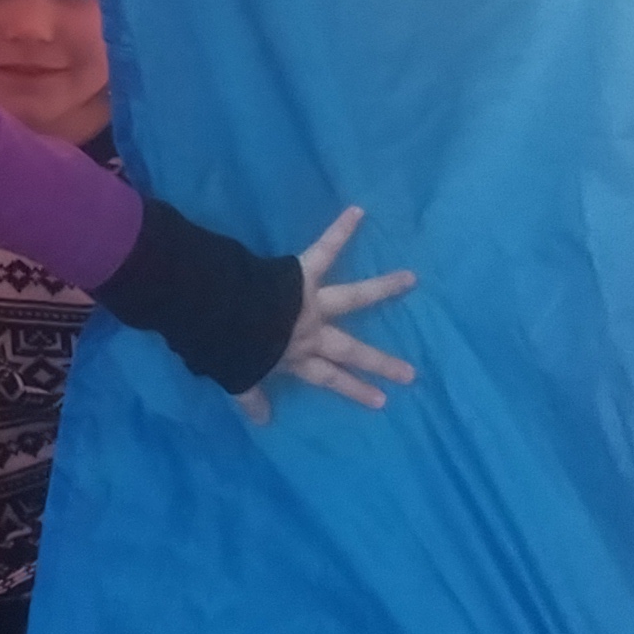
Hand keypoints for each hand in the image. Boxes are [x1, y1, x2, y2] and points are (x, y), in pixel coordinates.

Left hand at [237, 205, 416, 424]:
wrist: (222, 314)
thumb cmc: (227, 346)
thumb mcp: (238, 377)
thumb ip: (251, 398)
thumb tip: (263, 423)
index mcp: (296, 357)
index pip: (330, 378)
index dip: (354, 389)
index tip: (381, 401)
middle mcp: (312, 332)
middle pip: (351, 350)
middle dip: (380, 362)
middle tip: (411, 373)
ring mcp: (311, 302)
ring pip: (354, 297)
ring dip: (384, 287)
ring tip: (411, 279)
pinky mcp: (303, 274)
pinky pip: (325, 249)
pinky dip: (340, 229)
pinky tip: (358, 210)